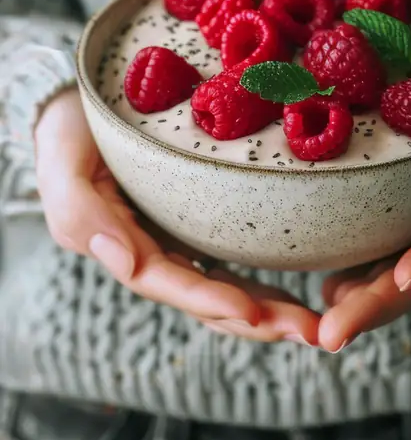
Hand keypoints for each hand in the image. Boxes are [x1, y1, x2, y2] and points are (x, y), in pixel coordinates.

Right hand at [35, 89, 319, 344]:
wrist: (79, 107)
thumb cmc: (69, 135)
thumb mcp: (63, 170)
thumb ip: (81, 216)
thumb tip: (127, 267)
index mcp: (124, 249)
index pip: (171, 284)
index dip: (212, 301)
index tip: (255, 315)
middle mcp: (157, 255)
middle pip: (210, 299)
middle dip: (259, 321)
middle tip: (312, 332)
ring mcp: (181, 241)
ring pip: (229, 287)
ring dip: (272, 312)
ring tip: (318, 325)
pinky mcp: (202, 221)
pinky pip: (237, 257)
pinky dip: (267, 279)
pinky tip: (305, 287)